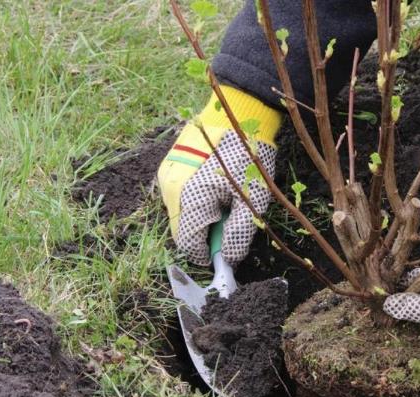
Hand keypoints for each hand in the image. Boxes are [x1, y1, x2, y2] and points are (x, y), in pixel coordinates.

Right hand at [157, 86, 281, 265]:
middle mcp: (170, 189)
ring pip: (180, 213)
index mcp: (190, 198)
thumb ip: (238, 233)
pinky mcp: (170, 165)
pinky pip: (179, 194)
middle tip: (230, 220)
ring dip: (200, 215)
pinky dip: (195, 199)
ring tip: (224, 198)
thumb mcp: (252, 199)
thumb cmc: (248, 156)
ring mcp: (167, 175)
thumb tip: (229, 259)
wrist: (238, 113)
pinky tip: (214, 186)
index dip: (207, 254)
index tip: (225, 254)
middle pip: (182, 229)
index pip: (188, 244)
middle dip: (205, 233)